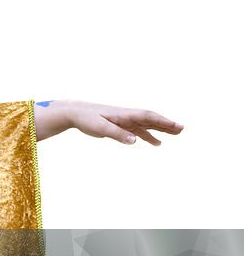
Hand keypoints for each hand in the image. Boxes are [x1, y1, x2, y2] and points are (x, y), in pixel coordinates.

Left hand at [64, 99, 183, 144]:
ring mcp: (125, 120)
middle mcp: (127, 116)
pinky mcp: (120, 126)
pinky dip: (148, 136)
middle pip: (151, 119)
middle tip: (182, 129)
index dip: (162, 121)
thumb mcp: (100, 127)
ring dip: (161, 129)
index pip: (147, 116)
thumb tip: (135, 141)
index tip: (175, 125)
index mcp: (124, 114)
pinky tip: (156, 143)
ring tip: (175, 134)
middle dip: (166, 124)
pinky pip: (138, 131)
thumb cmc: (87, 118)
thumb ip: (118, 134)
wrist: (74, 113)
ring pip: (147, 124)